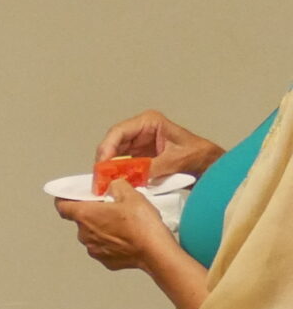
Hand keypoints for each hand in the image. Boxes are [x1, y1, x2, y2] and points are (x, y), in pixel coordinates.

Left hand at [55, 183, 169, 271]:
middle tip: (111, 207)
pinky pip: (103, 247)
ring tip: (123, 223)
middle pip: (81, 220)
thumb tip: (112, 186)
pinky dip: (111, 241)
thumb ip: (116, 186)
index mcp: (85, 215)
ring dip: (102, 227)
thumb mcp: (130, 194)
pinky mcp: (104, 260)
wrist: (154, 251)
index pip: (62, 206)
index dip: (65, 199)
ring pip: (92, 234)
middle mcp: (84, 234)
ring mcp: (93, 249)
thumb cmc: (141, 224)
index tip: (70, 196)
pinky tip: (126, 237)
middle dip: (93, 212)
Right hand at [95, 108, 223, 181]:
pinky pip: (120, 166)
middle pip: (111, 145)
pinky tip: (113, 185)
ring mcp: (137, 145)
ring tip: (104, 185)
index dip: (106, 149)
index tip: (103, 167)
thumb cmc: (198, 156)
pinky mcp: (137, 159)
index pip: (118, 132)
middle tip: (99, 180)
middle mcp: (139, 131)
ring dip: (108, 170)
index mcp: (149, 122)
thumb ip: (150, 168)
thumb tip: (127, 177)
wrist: (209, 166)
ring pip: (112, 156)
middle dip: (104, 162)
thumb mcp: (174, 161)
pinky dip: (116, 175)